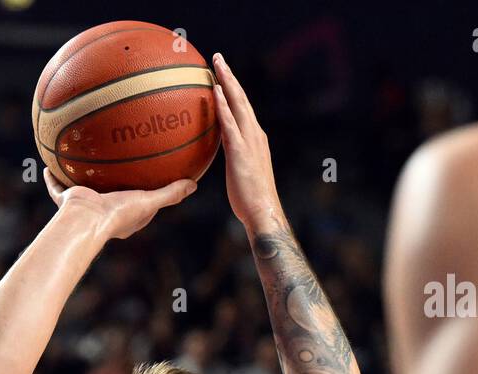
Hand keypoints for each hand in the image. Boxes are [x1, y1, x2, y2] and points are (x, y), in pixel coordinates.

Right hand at [44, 169, 195, 241]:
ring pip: (82, 190)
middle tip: (119, 168)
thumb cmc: (118, 214)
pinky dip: (53, 177)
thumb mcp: (149, 201)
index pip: (138, 204)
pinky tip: (49, 162)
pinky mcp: (67, 201)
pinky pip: (57, 186)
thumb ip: (171, 193)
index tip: (152, 181)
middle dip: (113, 184)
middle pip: (109, 194)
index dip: (146, 194)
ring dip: (82, 178)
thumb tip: (194, 184)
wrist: (86, 219)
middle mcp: (103, 211)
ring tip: (82, 159)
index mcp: (124, 216)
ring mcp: (84, 206)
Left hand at [211, 52, 281, 229]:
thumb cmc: (250, 200)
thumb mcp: (241, 174)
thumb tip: (221, 158)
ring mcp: (249, 141)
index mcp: (255, 139)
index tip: (223, 75)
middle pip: (241, 99)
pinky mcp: (240, 151)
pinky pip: (229, 123)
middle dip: (230, 77)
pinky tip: (214, 90)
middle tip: (218, 58)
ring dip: (226, 82)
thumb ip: (234, 160)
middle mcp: (255, 134)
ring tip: (215, 64)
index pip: (243, 109)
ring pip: (237, 104)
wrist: (263, 212)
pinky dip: (223, 105)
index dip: (233, 90)